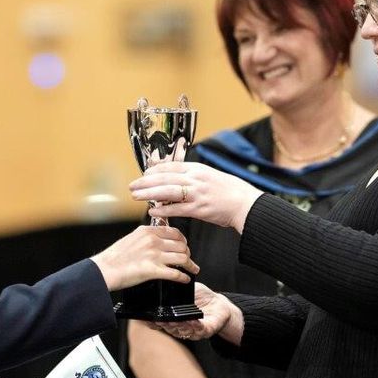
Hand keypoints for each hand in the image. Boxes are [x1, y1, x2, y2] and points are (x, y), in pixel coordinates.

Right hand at [91, 225, 198, 290]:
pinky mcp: (153, 270)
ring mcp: (154, 256)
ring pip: (182, 258)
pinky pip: (176, 273)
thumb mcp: (131, 238)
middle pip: (181, 245)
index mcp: (147, 231)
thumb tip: (158, 239)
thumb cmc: (114, 257)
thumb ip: (146, 237)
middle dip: (188, 253)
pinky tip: (185, 279)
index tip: (184, 245)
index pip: (174, 232)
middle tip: (188, 259)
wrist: (104, 270)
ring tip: (192, 270)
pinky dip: (184, 277)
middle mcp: (153, 241)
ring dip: (190, 265)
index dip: (183, 240)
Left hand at [129, 161, 261, 232]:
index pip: (170, 166)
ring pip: (167, 191)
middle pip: (164, 177)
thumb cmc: (229, 191)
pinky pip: (177, 209)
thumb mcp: (210, 176)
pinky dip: (164, 210)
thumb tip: (175, 180)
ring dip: (149, 194)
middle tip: (132, 186)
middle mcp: (195, 179)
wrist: (245, 203)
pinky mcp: (199, 208)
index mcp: (197, 169)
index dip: (153, 170)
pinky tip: (153, 211)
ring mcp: (197, 193)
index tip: (143, 174)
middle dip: (145, 182)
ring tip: (136, 196)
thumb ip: (192, 177)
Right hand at [151, 283, 240, 342]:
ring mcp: (193, 330)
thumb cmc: (202, 297)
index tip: (147, 318)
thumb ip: (176, 289)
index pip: (160, 322)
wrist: (219, 304)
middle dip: (165, 324)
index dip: (153, 322)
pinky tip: (193, 320)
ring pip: (183, 331)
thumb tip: (164, 283)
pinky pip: (199, 331)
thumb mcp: (187, 290)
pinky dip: (195, 326)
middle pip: (170, 328)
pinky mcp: (206, 331)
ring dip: (179, 326)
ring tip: (176, 320)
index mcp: (174, 318)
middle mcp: (181, 326)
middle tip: (161, 319)